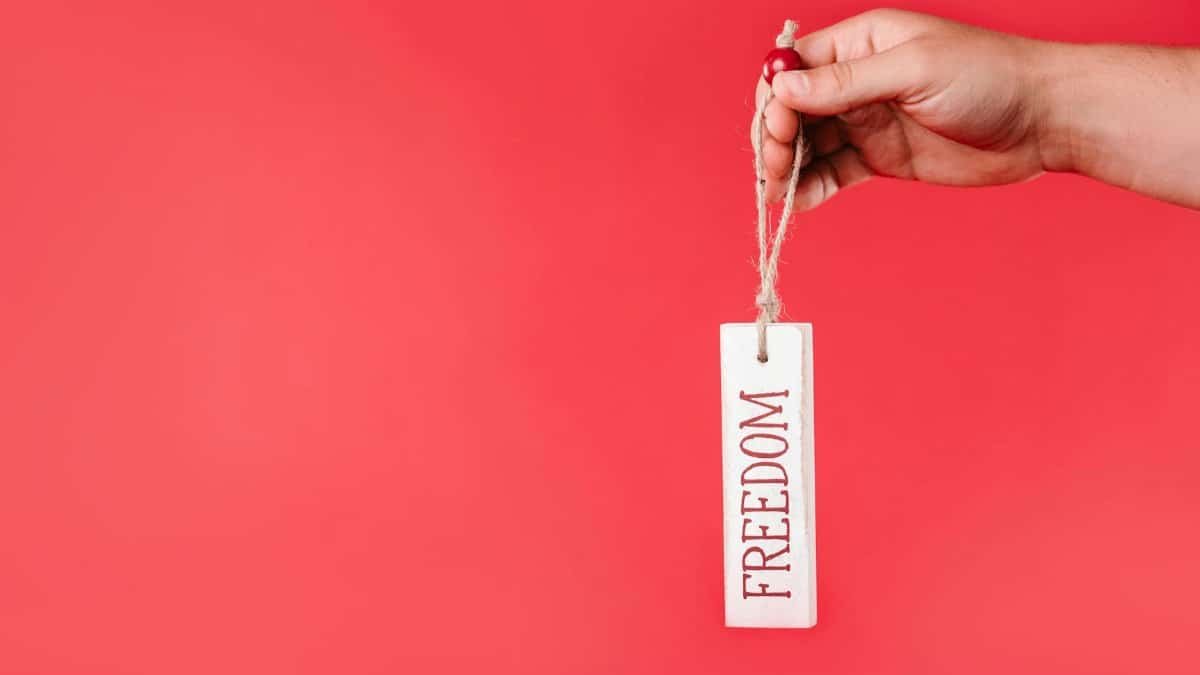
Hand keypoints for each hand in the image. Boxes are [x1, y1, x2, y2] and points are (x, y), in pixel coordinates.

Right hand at [759, 9, 1052, 208]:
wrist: (1044, 120)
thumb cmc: (989, 76)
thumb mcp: (913, 70)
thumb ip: (845, 82)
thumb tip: (782, 87)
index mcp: (860, 44)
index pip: (792, 69)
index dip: (775, 101)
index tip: (777, 134)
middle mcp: (856, 81)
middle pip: (792, 110)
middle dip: (775, 140)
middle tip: (774, 173)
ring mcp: (867, 121)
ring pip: (807, 145)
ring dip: (787, 169)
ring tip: (780, 196)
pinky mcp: (881, 158)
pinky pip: (833, 172)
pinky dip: (812, 188)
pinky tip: (801, 203)